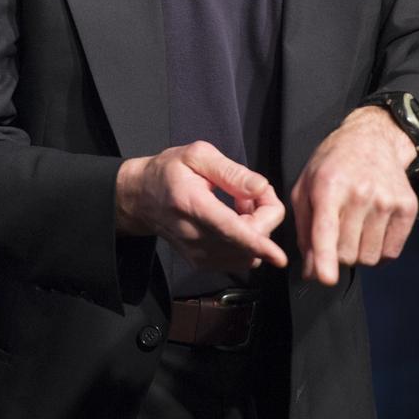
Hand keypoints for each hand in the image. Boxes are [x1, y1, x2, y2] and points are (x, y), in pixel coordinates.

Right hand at [116, 141, 287, 272]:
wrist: (141, 197)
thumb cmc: (168, 172)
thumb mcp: (198, 155)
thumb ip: (232, 171)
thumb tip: (261, 188)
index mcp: (193, 205)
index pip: (230, 230)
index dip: (258, 244)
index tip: (278, 256)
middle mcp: (195, 236)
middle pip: (248, 242)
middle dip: (265, 215)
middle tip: (254, 191)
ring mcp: (198, 254)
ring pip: (247, 254)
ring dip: (256, 229)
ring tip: (240, 204)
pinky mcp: (202, 262)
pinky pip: (239, 259)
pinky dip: (247, 241)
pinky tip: (235, 219)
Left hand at [290, 106, 418, 285]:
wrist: (372, 139)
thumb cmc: (332, 165)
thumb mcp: (306, 188)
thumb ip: (305, 231)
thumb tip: (311, 271)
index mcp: (329, 185)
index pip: (326, 229)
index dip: (325, 257)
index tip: (326, 278)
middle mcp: (361, 192)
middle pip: (347, 253)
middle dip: (338, 254)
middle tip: (338, 232)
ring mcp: (387, 200)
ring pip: (369, 257)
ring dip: (359, 253)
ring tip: (356, 227)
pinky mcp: (408, 207)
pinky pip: (392, 253)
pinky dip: (379, 251)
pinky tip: (372, 230)